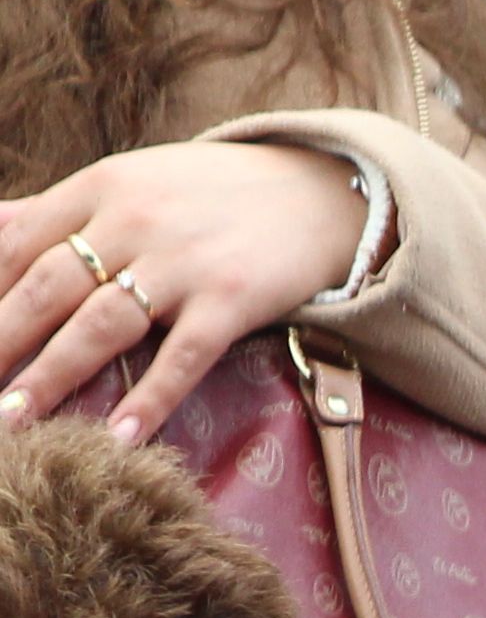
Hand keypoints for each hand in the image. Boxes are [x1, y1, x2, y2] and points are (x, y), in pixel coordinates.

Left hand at [0, 142, 380, 441]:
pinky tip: (119, 436)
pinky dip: (151, 398)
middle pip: (46, 286)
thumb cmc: (214, 195)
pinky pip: (183, 356)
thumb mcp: (131, 181)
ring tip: (13, 419)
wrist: (322, 192)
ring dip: (52, 375)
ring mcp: (184, 262)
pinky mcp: (233, 298)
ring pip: (101, 324)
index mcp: (98, 187)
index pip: (15, 241)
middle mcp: (134, 220)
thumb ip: (59, 211)